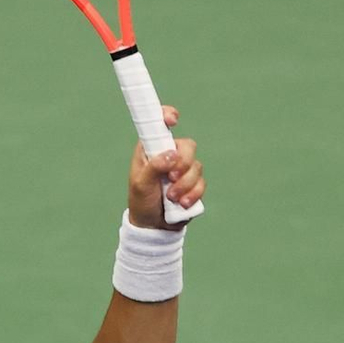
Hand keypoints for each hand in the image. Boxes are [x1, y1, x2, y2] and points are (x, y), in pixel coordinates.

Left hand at [127, 106, 203, 226]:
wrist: (153, 226)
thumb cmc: (142, 202)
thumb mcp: (141, 184)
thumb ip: (154, 167)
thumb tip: (172, 155)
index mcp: (152, 148)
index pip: (160, 124)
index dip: (167, 116)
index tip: (172, 121)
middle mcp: (169, 154)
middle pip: (188, 145)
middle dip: (183, 163)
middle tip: (171, 178)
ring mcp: (183, 169)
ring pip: (197, 166)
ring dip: (185, 185)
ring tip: (171, 198)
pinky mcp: (193, 183)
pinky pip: (202, 183)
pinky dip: (193, 195)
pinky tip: (181, 204)